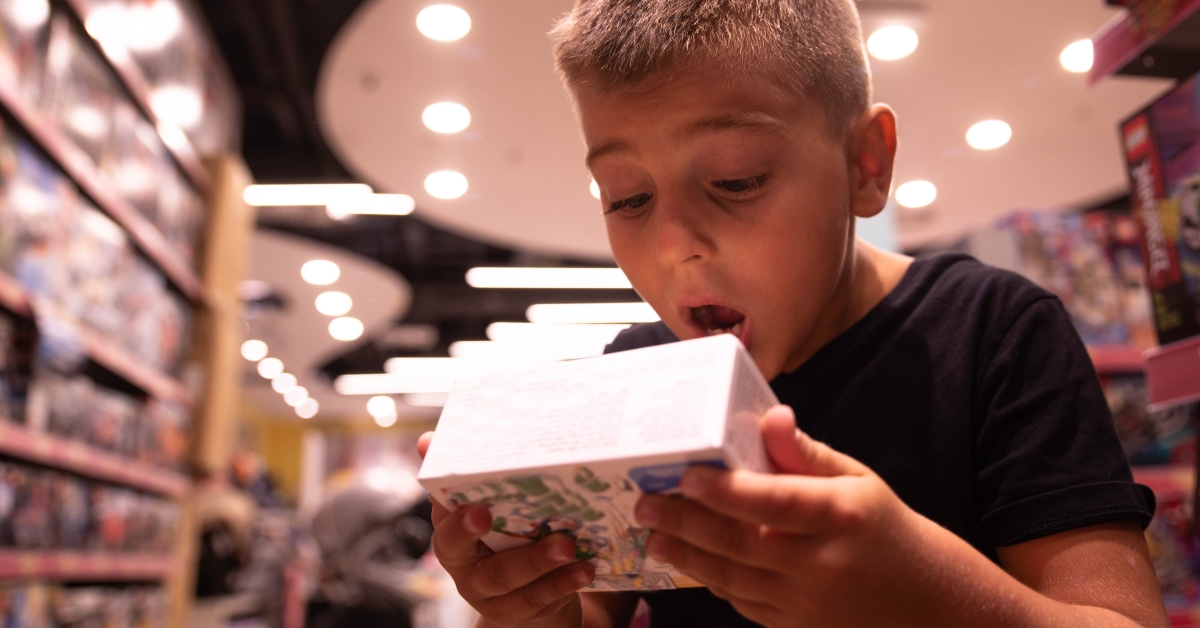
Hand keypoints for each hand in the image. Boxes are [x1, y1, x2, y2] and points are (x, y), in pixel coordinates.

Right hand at [418, 432, 596, 627]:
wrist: (526, 597)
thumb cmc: (505, 539)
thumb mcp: (488, 508)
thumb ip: (468, 476)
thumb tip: (428, 441)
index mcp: (452, 537)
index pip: (444, 524)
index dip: (457, 519)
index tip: (478, 507)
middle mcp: (465, 567)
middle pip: (467, 554)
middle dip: (475, 531)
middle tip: (496, 516)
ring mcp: (490, 594)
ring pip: (507, 578)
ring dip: (538, 561)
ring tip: (567, 546)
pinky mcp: (518, 611)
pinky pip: (538, 598)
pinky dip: (563, 582)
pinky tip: (585, 569)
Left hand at [632, 406, 930, 627]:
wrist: (925, 601)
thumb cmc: (882, 528)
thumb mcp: (858, 480)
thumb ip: (806, 454)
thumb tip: (770, 416)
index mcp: (842, 515)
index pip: (776, 501)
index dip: (728, 490)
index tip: (686, 476)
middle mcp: (823, 562)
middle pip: (742, 543)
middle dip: (687, 524)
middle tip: (647, 506)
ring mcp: (808, 602)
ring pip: (735, 578)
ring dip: (688, 557)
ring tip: (654, 537)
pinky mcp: (796, 626)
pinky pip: (744, 603)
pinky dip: (714, 581)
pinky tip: (690, 561)